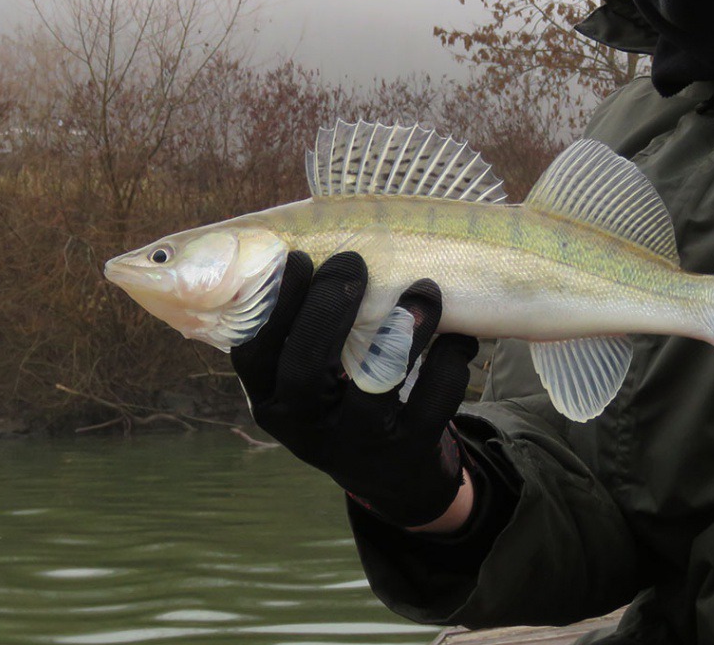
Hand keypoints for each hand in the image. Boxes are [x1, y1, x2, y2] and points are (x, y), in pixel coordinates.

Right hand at [230, 250, 478, 528]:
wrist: (392, 477)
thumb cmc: (343, 397)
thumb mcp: (310, 376)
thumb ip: (306, 325)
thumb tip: (314, 236)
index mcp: (273, 398)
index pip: (254, 353)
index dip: (274, 305)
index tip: (300, 257)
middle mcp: (306, 427)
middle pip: (307, 368)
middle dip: (330, 308)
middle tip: (354, 261)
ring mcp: (357, 443)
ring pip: (376, 385)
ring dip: (402, 331)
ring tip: (424, 289)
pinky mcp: (408, 452)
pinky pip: (431, 404)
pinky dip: (448, 363)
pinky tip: (459, 335)